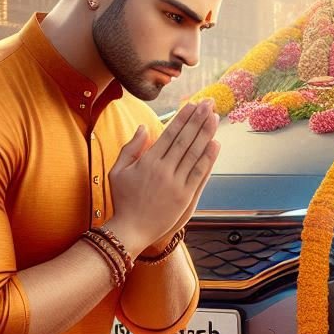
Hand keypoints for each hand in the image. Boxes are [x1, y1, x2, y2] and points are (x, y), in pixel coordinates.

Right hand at [108, 102, 219, 256]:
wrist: (131, 230)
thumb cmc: (123, 200)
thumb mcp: (118, 171)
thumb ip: (130, 148)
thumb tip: (143, 127)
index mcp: (148, 161)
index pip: (169, 133)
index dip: (182, 118)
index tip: (192, 105)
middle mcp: (163, 169)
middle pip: (184, 139)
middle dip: (198, 119)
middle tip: (208, 103)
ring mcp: (175, 183)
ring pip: (194, 153)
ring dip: (206, 133)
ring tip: (214, 117)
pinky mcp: (184, 197)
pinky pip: (198, 173)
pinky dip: (208, 158)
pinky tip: (215, 144)